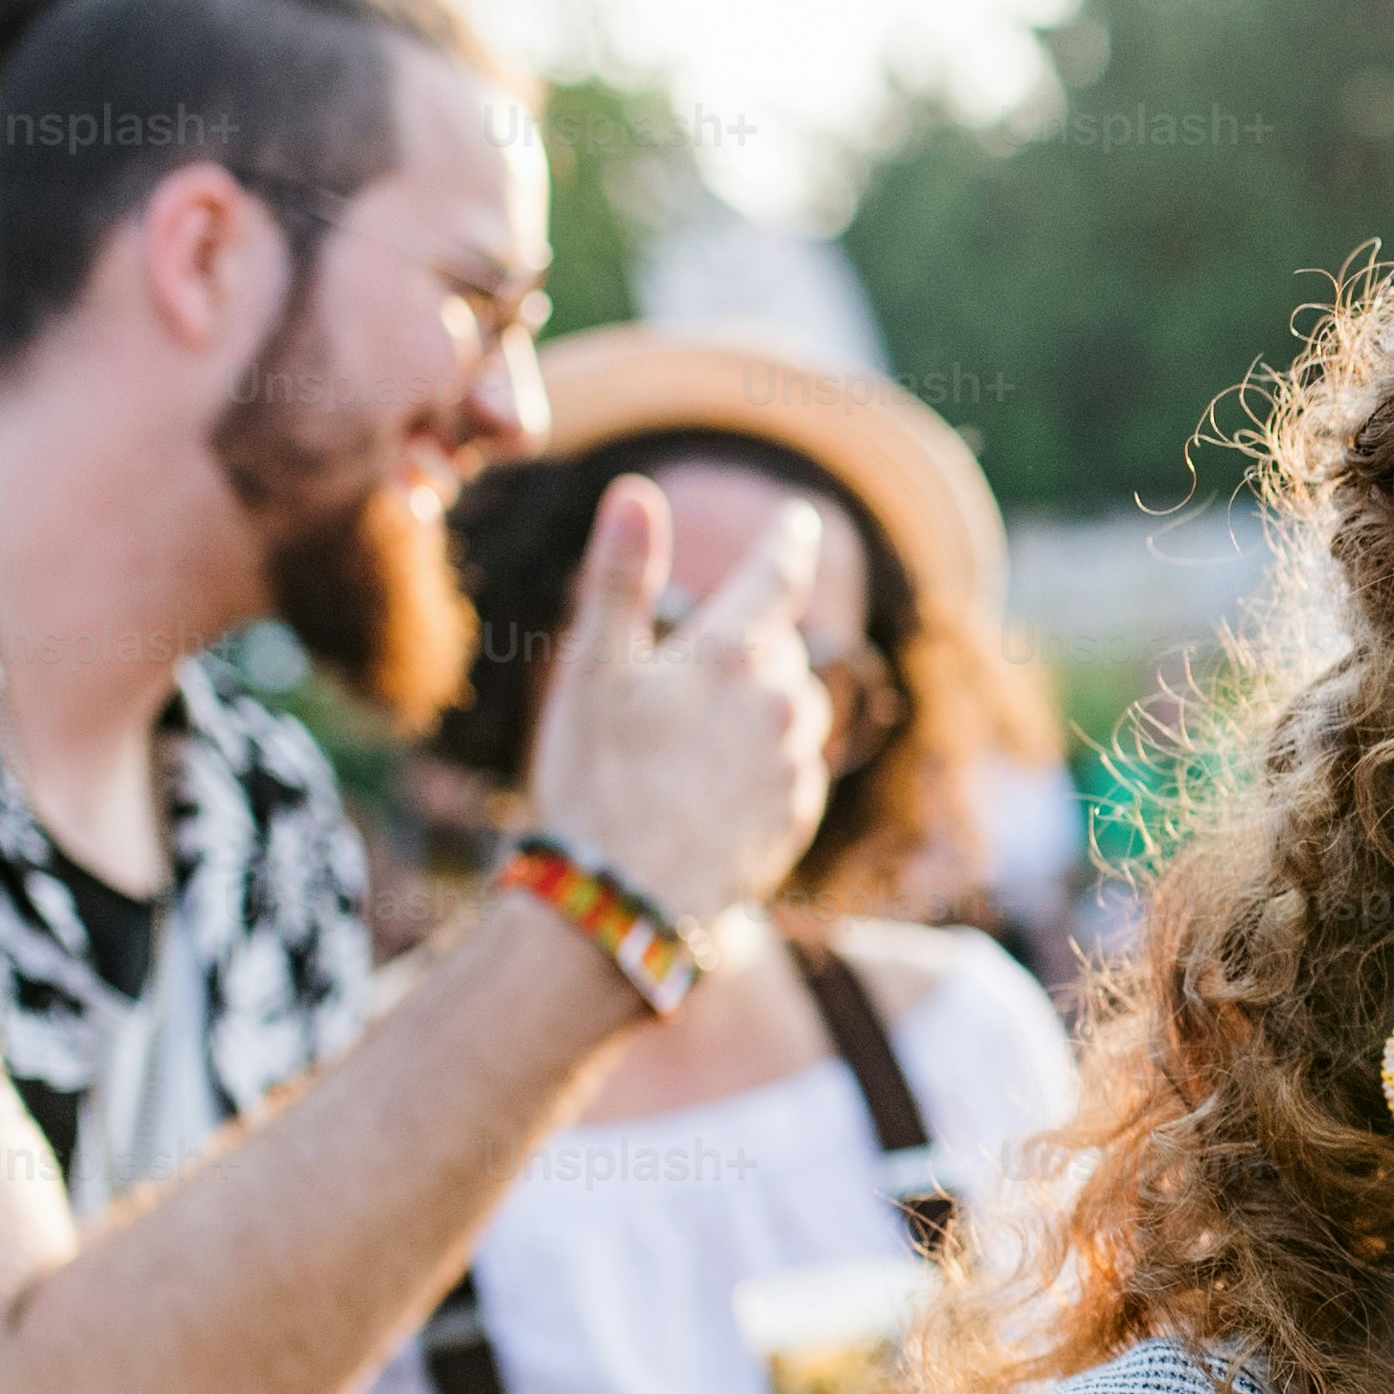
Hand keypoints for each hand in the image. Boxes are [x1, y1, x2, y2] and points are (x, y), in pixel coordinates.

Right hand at [519, 477, 833, 932]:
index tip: (802, 518)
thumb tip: (635, 491)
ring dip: (757, 712)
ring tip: (690, 747)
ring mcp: (797, 765)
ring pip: (791, 712)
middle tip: (680, 687)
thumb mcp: (592, 670)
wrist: (622, 902)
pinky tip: (707, 793)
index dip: (787, 542)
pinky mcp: (798, 818)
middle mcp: (782, 703)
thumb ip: (619, 577)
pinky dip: (761, 768)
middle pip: (780, 652)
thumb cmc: (595, 780)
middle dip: (743, 654)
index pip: (777, 576)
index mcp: (732, 655)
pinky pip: (791, 771)